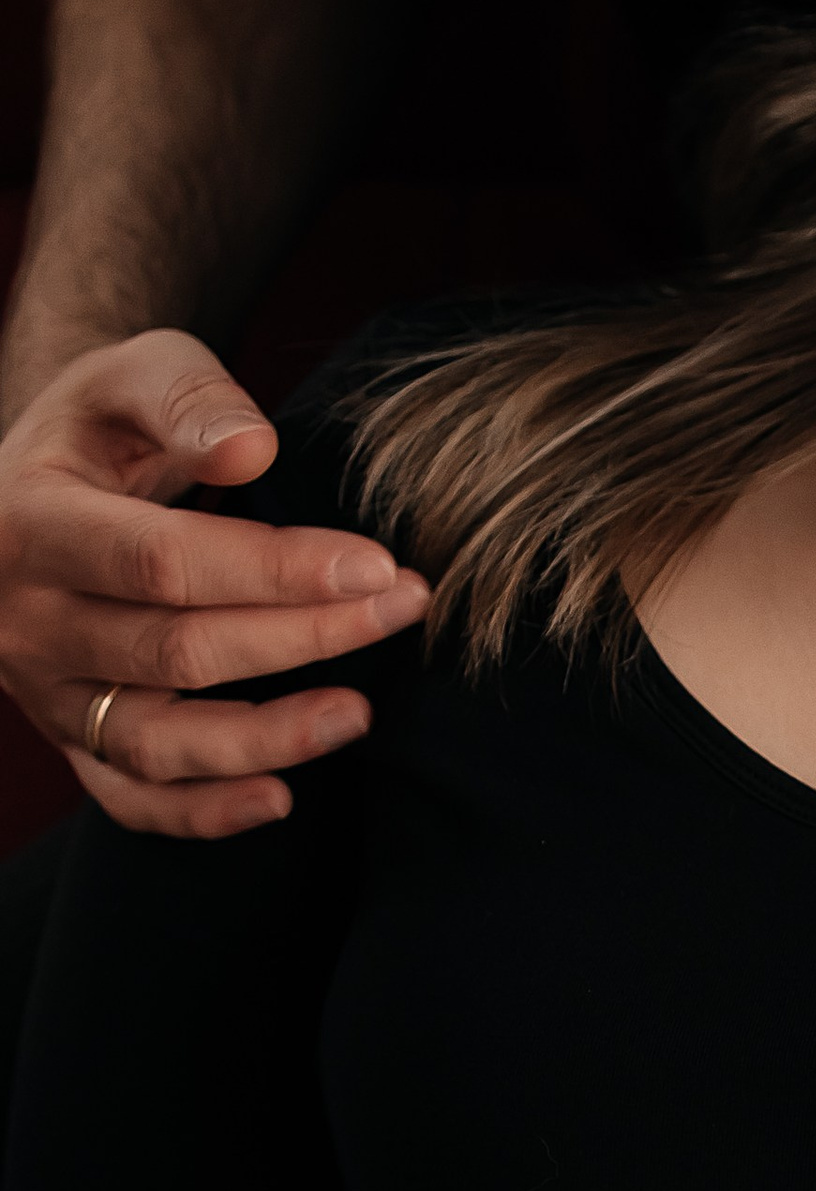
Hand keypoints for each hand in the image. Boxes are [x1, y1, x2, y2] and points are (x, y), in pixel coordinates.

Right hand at [0, 331, 426, 834]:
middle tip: (403, 608)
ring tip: (359, 715)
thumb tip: (251, 448)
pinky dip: (201, 813)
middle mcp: (27, 621)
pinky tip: (280, 799)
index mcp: (30, 524)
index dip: (275, 571)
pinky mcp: (71, 733)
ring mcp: (44, 690)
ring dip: (264, 739)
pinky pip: (128, 797)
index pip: (160, 563)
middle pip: (176, 653)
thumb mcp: (123, 377)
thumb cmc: (95, 429)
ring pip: (154, 743)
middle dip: (303, 637)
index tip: (376, 566)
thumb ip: (183, 395)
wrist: (21, 491)